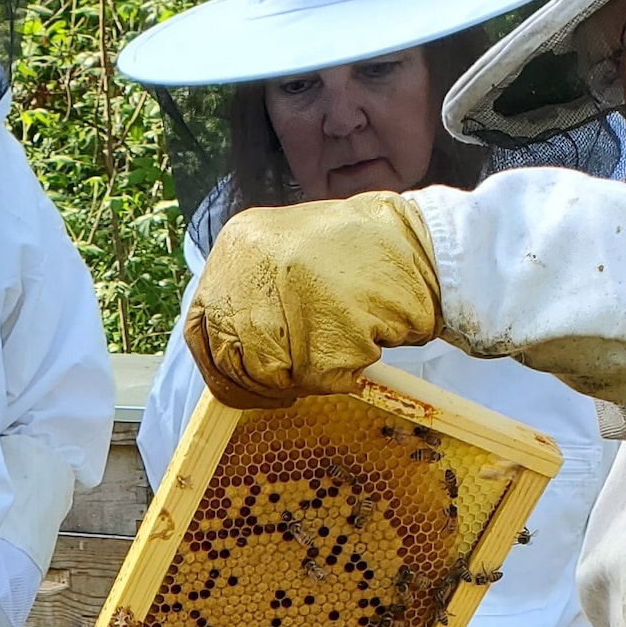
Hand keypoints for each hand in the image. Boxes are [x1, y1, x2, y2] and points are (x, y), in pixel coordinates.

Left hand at [184, 193, 442, 408]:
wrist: (424, 245)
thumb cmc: (359, 258)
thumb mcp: (287, 253)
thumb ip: (254, 294)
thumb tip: (231, 350)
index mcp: (239, 244)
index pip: (200, 325)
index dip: (219, 365)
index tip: (242, 382)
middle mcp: (253, 265)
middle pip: (231, 357)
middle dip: (261, 380)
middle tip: (293, 379)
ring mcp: (288, 297)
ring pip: (270, 374)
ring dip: (304, 376)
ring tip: (338, 345)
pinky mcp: (327, 331)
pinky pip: (317, 379)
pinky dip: (340, 374)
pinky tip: (360, 342)